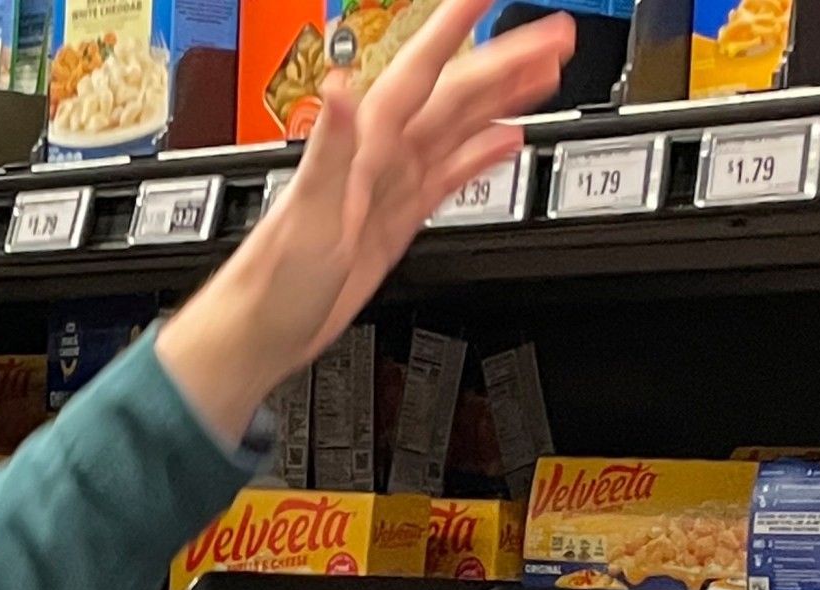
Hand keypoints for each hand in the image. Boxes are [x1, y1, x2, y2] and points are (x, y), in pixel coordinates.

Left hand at [157, 0, 573, 439]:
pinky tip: (507, 139)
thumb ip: (328, 146)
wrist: (263, 330)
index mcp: (362, 146)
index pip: (418, 71)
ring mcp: (390, 186)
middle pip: (455, 94)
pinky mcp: (397, 219)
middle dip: (506, 61)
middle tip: (556, 36)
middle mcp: (378, 156)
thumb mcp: (307, 212)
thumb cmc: (274, 278)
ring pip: (458, 127)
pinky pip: (448, 174)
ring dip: (502, 98)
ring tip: (547, 72)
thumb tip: (340, 90)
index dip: (452, 28)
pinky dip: (481, 154)